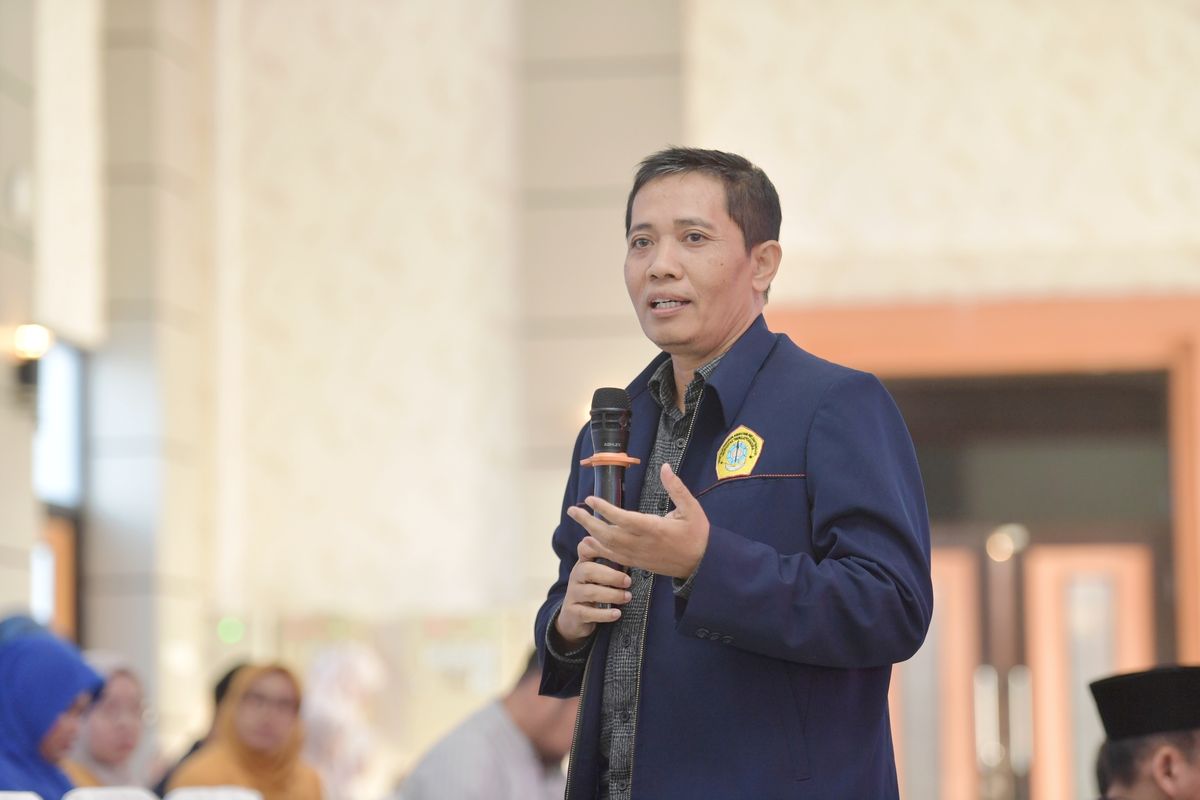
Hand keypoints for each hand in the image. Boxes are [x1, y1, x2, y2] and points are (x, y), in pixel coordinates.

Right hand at [554, 536, 633, 648]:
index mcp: (583, 564)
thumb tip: (636, 556)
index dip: (597, 547)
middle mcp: (576, 577)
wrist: (574, 618)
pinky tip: (617, 614)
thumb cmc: (594, 593)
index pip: (585, 549)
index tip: (618, 551)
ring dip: (612, 595)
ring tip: (627, 597)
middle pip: (588, 570)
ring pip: (590, 592)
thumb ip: (613, 566)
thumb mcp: (600, 577)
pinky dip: (604, 614)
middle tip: (628, 581)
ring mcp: (573, 595)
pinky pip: (587, 613)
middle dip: (611, 575)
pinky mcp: (573, 612)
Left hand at [565, 463, 709, 579]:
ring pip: (608, 547)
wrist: (702, 564)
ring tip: (577, 520)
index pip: (623, 519)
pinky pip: (613, 558)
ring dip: (590, 533)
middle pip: (608, 534)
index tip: (591, 498)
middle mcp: (642, 544)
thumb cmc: (697, 534)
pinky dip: (598, 549)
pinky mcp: (637, 563)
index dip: (605, 509)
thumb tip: (665, 467)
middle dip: (588, 521)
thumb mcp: (691, 508)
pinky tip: (588, 542)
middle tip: (572, 510)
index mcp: (654, 528)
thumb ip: (676, 488)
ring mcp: (638, 556)